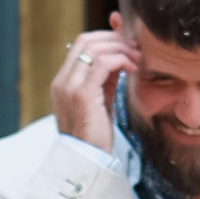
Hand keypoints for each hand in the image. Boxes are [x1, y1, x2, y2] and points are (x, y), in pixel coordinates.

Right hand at [51, 30, 134, 151]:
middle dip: (114, 39)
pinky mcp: (82, 94)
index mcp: (63, 81)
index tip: (127, 44)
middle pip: (87, 41)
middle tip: (135, 47)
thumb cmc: (95, 134)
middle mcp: (62, 81)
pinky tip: (133, 68)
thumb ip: (105, 78)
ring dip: (120, 48)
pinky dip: (121, 60)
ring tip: (137, 57)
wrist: (87, 160)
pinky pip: (103, 64)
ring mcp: (69, 86)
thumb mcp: (100, 100)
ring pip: (94, 49)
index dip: (106, 38)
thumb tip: (119, 58)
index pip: (81, 44)